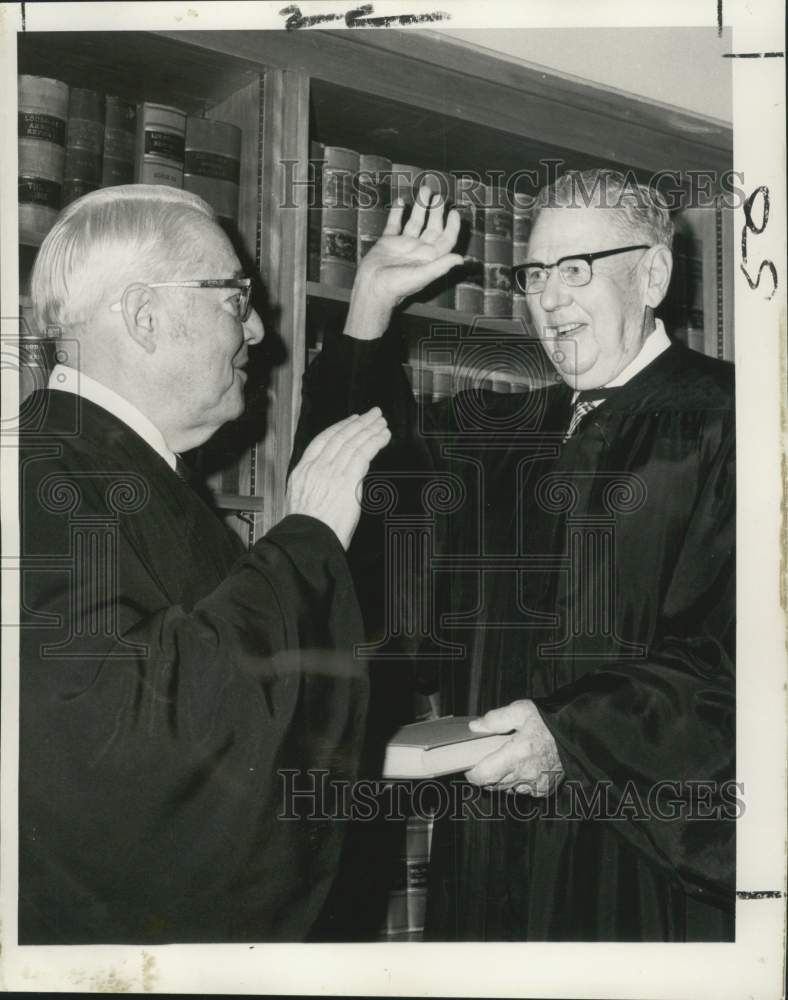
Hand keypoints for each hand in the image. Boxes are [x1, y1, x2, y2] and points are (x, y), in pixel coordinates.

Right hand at [285, 408, 390, 548]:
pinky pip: (364, 453)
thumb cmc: (307, 531)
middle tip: (373, 415)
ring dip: (370, 430)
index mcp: (302, 471)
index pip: (322, 440)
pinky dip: (375, 442)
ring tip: (382, 423)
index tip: (351, 421)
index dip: (339, 427)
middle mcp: (316, 467)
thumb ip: (317, 486)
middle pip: (341, 437)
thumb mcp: (302, 502)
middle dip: (359, 423)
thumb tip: (332, 483)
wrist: (307, 541)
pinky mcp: (347, 480)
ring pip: (354, 443)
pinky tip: (383, 436)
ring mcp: (331, 472)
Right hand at [343, 188, 464, 340]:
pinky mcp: (387, 242)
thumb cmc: (397, 287)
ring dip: (420, 207)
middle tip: (438, 196)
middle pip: (432, 227)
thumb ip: (440, 266)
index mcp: (429, 258)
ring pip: (415, 222)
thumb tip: (460, 259)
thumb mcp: (421, 276)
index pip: (445, 239)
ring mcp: (403, 245)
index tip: (454, 213)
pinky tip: (401, 201)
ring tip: (424, 190)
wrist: (372, 289)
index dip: (452, 226)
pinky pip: (394, 224)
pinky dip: (397, 212)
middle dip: (436, 211)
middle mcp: (418, 250)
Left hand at [465, 700, 563, 796]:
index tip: (470, 766)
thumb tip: (475, 727)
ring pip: (507, 789)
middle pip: (493, 784)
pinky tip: (523, 767)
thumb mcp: (521, 710)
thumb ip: (496, 719)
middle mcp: (525, 774)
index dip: (473, 773)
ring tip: (508, 760)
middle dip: (487, 774)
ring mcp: (535, 784)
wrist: (578, 735)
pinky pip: (523, 790)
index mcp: (517, 754)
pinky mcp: (544, 790)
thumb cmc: (550, 723)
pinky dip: (518, 782)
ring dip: (502, 779)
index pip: (484, 776)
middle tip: (489, 758)